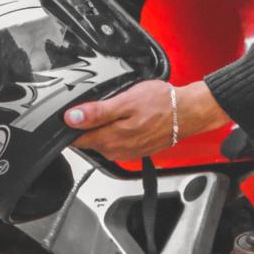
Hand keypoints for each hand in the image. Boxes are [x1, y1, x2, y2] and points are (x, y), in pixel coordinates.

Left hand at [63, 79, 230, 160]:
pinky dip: (113, 131)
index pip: (76, 139)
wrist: (188, 112)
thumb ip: (97, 112)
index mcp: (110, 139)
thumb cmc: (161, 104)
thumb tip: (71, 118)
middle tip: (89, 104)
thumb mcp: (126, 101)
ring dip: (99, 127)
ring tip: (107, 109)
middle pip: (87, 140)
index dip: (68, 125)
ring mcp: (126, 152)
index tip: (66, 113)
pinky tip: (120, 118)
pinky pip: (115, 142)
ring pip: (101, 141)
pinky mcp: (135, 149)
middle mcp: (116, 150)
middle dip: (83, 125)